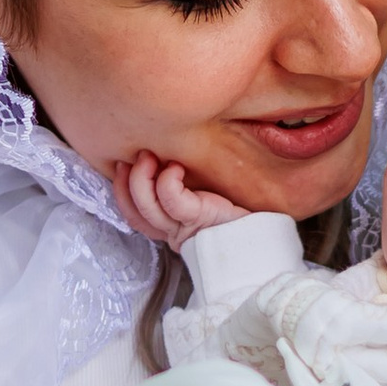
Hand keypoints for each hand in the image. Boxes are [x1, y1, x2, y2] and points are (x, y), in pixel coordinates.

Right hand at [117, 152, 245, 246]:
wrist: (265, 231)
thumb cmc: (240, 211)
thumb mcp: (205, 191)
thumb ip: (183, 181)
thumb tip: (164, 154)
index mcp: (172, 225)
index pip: (134, 214)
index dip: (121, 190)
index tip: (121, 164)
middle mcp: (174, 230)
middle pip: (135, 212)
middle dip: (128, 181)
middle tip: (137, 156)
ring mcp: (184, 228)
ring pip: (147, 207)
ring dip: (142, 178)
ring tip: (149, 157)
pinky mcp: (198, 219)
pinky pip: (172, 200)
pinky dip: (168, 181)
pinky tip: (175, 168)